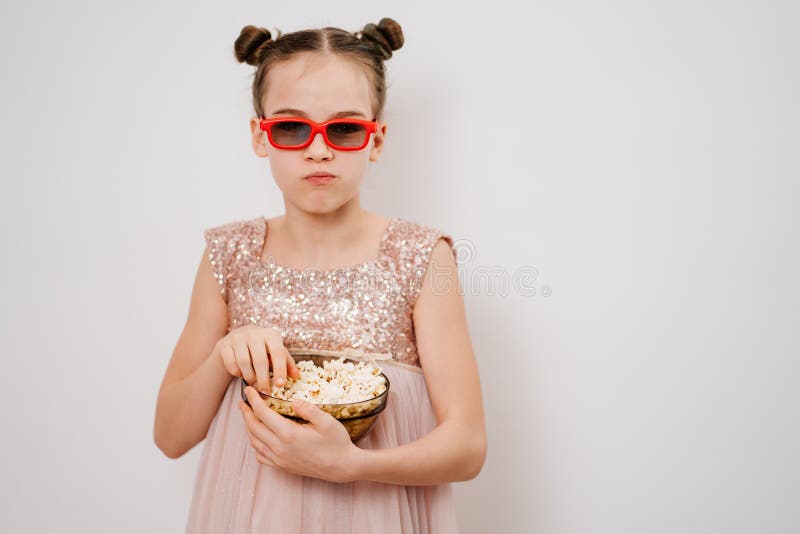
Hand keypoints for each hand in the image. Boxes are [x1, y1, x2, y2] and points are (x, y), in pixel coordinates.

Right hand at [213, 325, 299, 391]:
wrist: (238, 338)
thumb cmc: (263, 348)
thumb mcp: (276, 352)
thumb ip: (287, 363)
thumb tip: (296, 375)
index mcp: (271, 334)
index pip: (278, 353)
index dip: (280, 370)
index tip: (281, 385)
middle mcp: (254, 333)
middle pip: (260, 360)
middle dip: (263, 379)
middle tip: (265, 392)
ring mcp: (238, 337)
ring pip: (244, 363)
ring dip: (249, 377)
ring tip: (254, 383)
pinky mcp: (225, 344)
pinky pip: (231, 364)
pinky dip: (237, 373)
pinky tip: (241, 374)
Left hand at [239, 386, 360, 482]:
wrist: (342, 467)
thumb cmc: (336, 443)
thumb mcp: (327, 422)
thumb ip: (309, 409)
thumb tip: (294, 399)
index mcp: (289, 434)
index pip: (263, 414)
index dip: (253, 400)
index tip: (249, 390)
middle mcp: (280, 448)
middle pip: (254, 428)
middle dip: (246, 413)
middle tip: (243, 402)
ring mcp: (280, 459)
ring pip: (255, 442)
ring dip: (249, 428)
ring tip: (248, 417)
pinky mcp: (283, 467)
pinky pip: (261, 456)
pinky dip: (256, 444)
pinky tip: (259, 438)